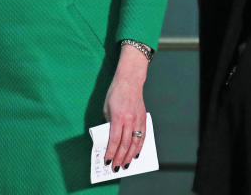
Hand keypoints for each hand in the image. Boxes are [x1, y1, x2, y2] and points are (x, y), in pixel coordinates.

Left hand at [102, 46, 148, 171]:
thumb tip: (109, 138)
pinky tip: (135, 155)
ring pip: (135, 143)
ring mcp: (138, 121)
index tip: (107, 161)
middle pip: (125, 144)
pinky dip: (139, 148)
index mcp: (118, 117)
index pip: (114, 140)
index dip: (111, 152)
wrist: (130, 81)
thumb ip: (108, 124)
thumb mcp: (106, 108)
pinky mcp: (143, 120)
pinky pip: (142, 137)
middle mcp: (129, 121)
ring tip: (125, 165)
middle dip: (120, 158)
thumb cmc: (115, 93)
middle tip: (116, 168)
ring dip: (130, 156)